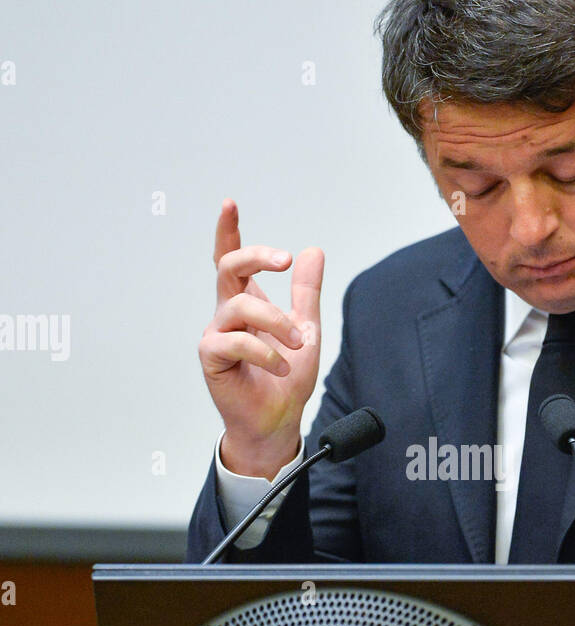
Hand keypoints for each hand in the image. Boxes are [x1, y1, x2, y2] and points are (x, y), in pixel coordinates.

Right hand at [198, 199, 323, 476]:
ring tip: (297, 345)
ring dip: (276, 321)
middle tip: (285, 260)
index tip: (230, 203)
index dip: (227, 231)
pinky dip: (264, 352)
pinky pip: (234, 340)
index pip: (231, 260)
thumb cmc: (285, 381)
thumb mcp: (306, 329)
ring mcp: (218, 334)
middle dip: (255, 256)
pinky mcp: (212, 357)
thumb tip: (312, 250)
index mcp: (248, 302)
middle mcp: (229, 313)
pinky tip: (281, 366)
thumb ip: (305, 292)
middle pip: (228, 267)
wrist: (278, 422)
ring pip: (240, 305)